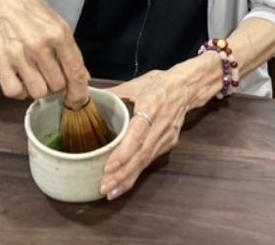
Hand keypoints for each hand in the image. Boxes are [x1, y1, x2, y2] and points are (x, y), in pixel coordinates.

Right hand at [0, 0, 89, 106]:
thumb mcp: (60, 25)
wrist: (3, 3)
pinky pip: (14, 91)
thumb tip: (84, 78)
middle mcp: (39, 46)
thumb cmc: (35, 14)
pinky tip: (22, 80)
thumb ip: (72, 52)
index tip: (78, 99)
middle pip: (57, 85)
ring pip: (38, 92)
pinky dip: (20, 91)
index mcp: (58, 35)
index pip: (75, 72)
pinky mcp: (1, 61)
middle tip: (52, 75)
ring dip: (40, 88)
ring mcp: (19, 54)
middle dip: (58, 84)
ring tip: (37, 76)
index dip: (79, 91)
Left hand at [100, 69, 190, 199]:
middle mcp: (161, 124)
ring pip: (146, 161)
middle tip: (103, 187)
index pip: (137, 134)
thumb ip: (112, 94)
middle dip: (122, 173)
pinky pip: (150, 160)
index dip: (123, 152)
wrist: (187, 87)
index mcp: (151, 105)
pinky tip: (123, 183)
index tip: (108, 166)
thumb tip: (87, 98)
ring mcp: (167, 136)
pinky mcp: (169, 143)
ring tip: (110, 191)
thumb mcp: (135, 84)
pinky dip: (136, 173)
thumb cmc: (158, 84)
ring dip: (128, 178)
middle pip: (142, 154)